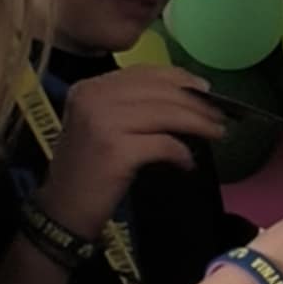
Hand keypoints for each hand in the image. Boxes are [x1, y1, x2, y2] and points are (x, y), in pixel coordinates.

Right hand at [38, 66, 224, 240]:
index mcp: (90, 87)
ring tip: (216, 133)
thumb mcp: (103, 126)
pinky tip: (188, 163)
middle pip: (159, 91)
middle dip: (195, 102)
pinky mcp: (116, 150)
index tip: (205, 90)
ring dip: (197, 123)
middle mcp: (94, 97)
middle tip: (219, 115)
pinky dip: (181, 153)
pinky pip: (163, 144)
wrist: (63, 211)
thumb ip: (133, 106)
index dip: (180, 79)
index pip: (144, 72)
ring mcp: (103, 122)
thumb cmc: (88, 171)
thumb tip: (188, 94)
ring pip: (166, 114)